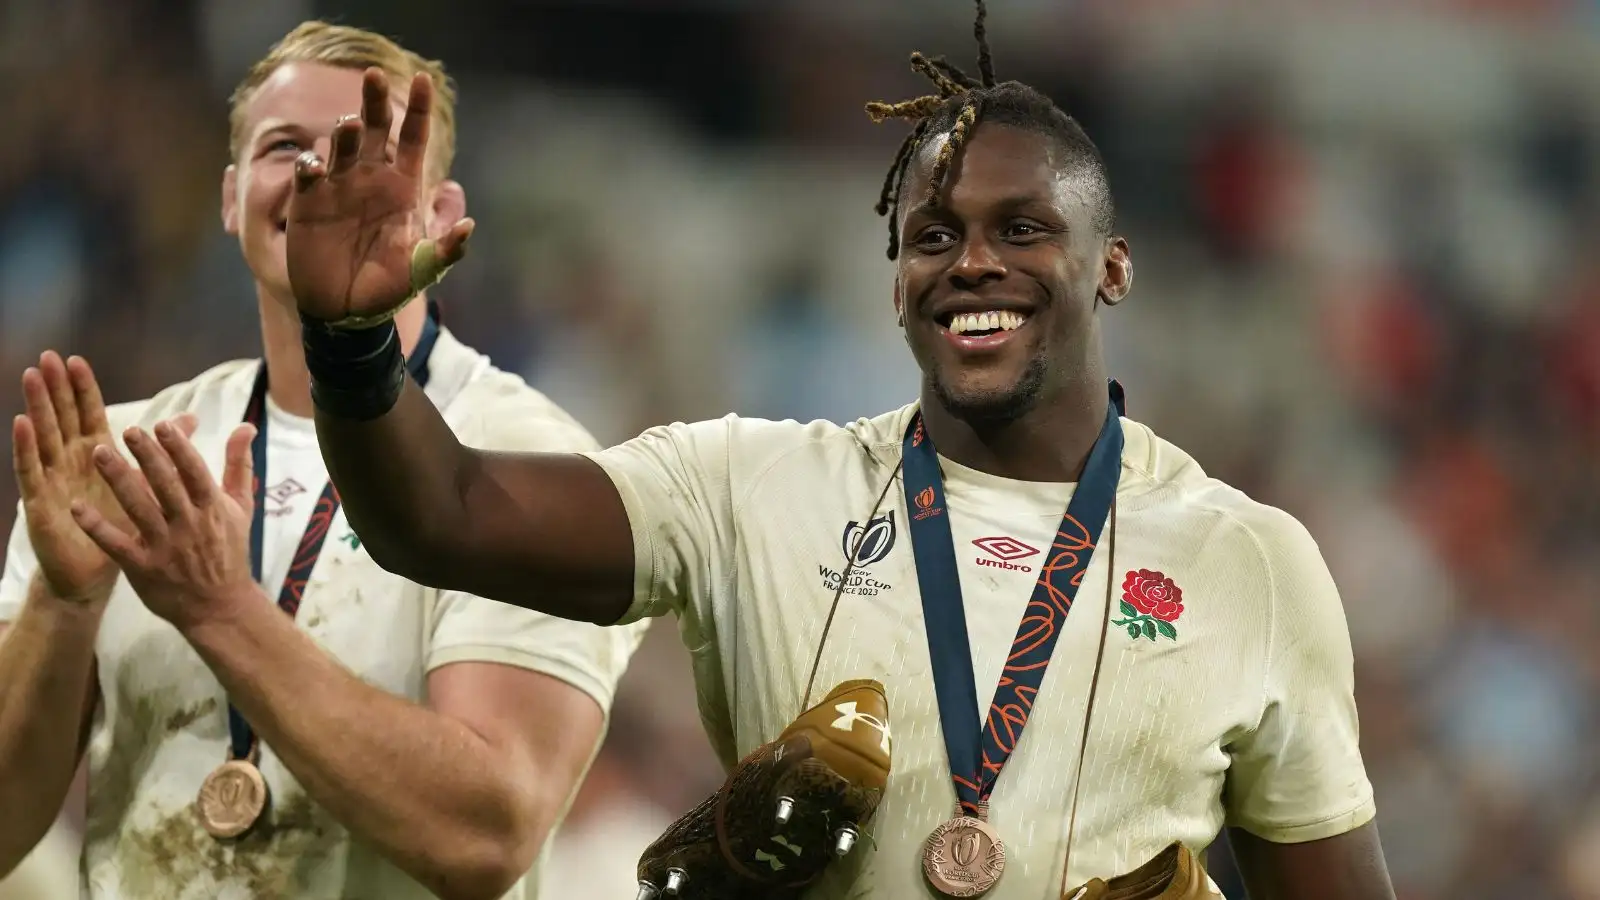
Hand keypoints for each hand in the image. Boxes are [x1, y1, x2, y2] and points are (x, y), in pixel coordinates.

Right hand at [10, 353, 193, 602]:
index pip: (89, 414)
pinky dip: (27, 447)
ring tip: (31, 378)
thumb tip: (190, 419)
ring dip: (38, 407)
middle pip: (63, 418)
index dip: (82, 389)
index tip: (76, 360)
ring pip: (45, 437)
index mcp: (97, 456)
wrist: (99, 573)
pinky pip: (32, 472)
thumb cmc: (123, 526)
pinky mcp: (41, 503)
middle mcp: (72, 463)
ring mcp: (53, 480)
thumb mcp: (147, 484)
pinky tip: (22, 424)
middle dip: (56, 388)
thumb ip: (165, 449)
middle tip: (47, 357)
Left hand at [70, 418, 257, 630]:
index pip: (194, 471)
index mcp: (212, 507)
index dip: (179, 448)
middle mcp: (189, 524)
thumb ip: (239, 465)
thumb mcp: (241, 507)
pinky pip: (115, 544)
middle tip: (129, 431)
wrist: (221, 607)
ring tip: (100, 453)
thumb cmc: (229, 551)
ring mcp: (164, 547)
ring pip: (138, 507)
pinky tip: (77, 506)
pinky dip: (96, 526)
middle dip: (147, 456)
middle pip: (165, 484)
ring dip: (119, 479)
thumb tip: (246, 425)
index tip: (162, 425)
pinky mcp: (142, 567)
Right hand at [286, 68, 473, 325]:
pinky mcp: (309, 204)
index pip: (413, 138)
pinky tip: (316, 167)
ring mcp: (339, 188)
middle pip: (375, 129)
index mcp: (403, 186)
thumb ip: (447, 248)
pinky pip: (309, 176)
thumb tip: (468, 226)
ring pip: (343, 147)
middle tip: (372, 75)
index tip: (422, 79)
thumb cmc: (389, 287)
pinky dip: (311, 168)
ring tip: (352, 125)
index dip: (417, 109)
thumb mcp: (425, 269)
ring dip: (346, 133)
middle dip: (374, 100)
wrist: (350, 311)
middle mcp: (371, 179)